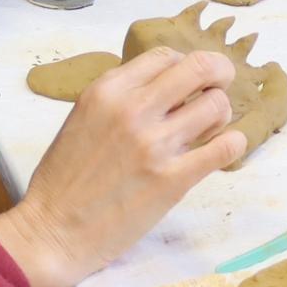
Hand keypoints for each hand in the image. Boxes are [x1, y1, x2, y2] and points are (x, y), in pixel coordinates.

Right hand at [0, 49, 248, 286]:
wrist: (53, 231)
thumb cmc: (63, 178)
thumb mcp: (82, 117)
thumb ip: (120, 98)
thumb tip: (162, 90)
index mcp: (108, 90)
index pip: (165, 56)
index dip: (184, 64)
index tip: (189, 80)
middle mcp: (134, 109)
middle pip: (199, 67)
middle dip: (218, 72)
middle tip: (220, 85)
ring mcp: (155, 144)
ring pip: (216, 104)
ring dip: (221, 112)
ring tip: (212, 126)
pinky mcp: (173, 180)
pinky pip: (223, 148)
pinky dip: (233, 143)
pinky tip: (228, 146)